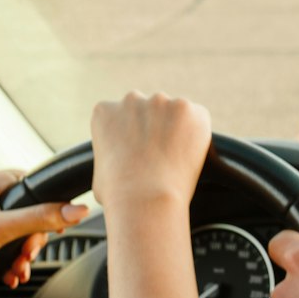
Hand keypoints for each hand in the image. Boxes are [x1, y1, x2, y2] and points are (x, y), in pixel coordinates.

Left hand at [0, 166, 87, 297]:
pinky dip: (8, 259)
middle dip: (31, 238)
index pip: (28, 182)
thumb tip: (78, 210)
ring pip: (14, 230)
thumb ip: (41, 219)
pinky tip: (8, 274)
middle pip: (24, 210)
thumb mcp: (0, 231)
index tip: (53, 226)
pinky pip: (1, 243)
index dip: (45, 204)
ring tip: (17, 269)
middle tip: (27, 254)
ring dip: (21, 253)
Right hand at [91, 93, 211, 214]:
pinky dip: (197, 135)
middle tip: (161, 156)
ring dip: (177, 130)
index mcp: (104, 111)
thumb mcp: (101, 170)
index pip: (121, 116)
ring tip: (176, 159)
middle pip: (149, 110)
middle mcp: (130, 99)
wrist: (145, 198)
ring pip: (174, 113)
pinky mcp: (186, 109)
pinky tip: (190, 155)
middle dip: (155, 128)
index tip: (140, 152)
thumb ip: (112, 154)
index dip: (133, 136)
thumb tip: (120, 162)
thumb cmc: (119, 194)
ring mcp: (159, 102)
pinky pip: (197, 118)